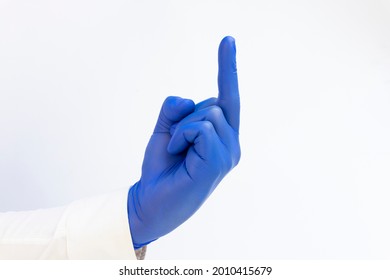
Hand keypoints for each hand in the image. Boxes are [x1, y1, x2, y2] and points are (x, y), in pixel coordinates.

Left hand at [127, 36, 239, 248]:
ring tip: (177, 152)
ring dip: (181, 128)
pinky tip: (177, 155)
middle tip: (175, 145)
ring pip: (208, 113)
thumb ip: (176, 111)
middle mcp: (232, 144)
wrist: (151, 202)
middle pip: (214, 102)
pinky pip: (200, 127)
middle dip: (185, 117)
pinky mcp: (219, 162)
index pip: (228, 97)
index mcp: (223, 137)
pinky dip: (180, 136)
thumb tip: (189, 101)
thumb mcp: (165, 131)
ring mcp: (229, 154)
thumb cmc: (161, 169)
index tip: (228, 40)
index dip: (227, 68)